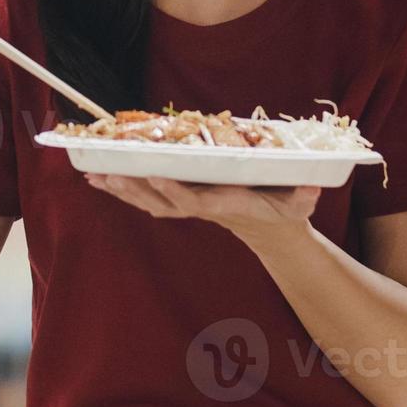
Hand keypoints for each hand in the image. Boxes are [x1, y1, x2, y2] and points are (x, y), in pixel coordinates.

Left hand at [85, 174, 319, 244]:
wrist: (274, 232)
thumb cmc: (287, 213)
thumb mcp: (300, 205)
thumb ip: (304, 197)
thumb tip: (312, 188)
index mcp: (226, 205)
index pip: (196, 201)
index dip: (175, 192)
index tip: (156, 178)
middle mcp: (203, 207)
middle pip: (162, 201)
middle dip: (135, 189)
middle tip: (107, 174)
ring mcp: (191, 206)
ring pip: (150, 200)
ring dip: (123, 190)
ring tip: (94, 176)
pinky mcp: (185, 201)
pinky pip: (150, 196)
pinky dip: (127, 188)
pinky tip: (103, 177)